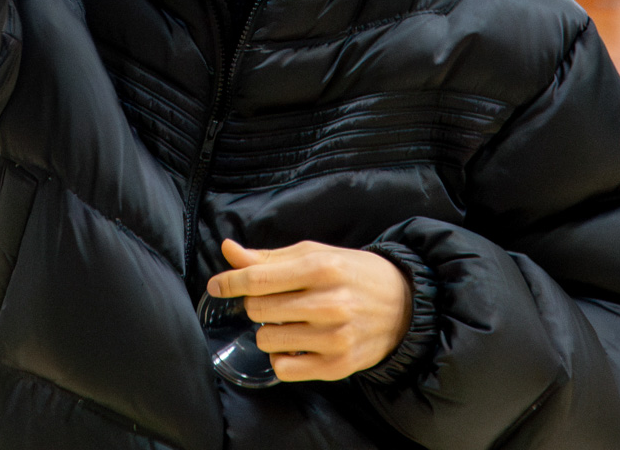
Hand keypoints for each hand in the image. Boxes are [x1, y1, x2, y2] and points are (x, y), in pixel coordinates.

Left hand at [206, 239, 410, 382]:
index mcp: (321, 268)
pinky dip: (282, 356)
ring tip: (291, 321)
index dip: (230, 282)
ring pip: (267, 339)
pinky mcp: (338, 366)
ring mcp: (334, 337)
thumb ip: (269, 257)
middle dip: (258, 303)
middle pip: (258, 309)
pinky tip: (297, 344)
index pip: (258, 279)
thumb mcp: (315, 254)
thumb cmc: (352, 274)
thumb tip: (228, 250)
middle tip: (277, 300)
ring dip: (270, 330)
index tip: (216, 286)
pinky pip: (284, 368)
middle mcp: (329, 303)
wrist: (403, 304)